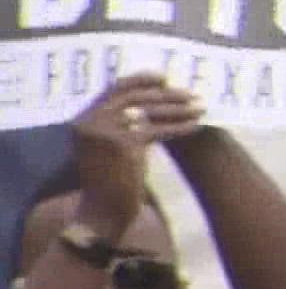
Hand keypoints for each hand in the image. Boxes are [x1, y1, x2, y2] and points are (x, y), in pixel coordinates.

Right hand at [69, 75, 204, 236]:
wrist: (101, 212)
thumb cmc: (108, 182)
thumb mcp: (106, 147)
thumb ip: (119, 123)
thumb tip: (154, 102)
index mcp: (83, 119)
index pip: (114, 89)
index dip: (141, 80)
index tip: (164, 76)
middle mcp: (90, 122)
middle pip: (135, 98)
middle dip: (167, 95)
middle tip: (192, 94)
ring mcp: (105, 132)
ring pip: (149, 112)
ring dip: (178, 108)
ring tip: (200, 107)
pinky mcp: (123, 145)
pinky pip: (157, 130)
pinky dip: (178, 127)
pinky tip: (194, 126)